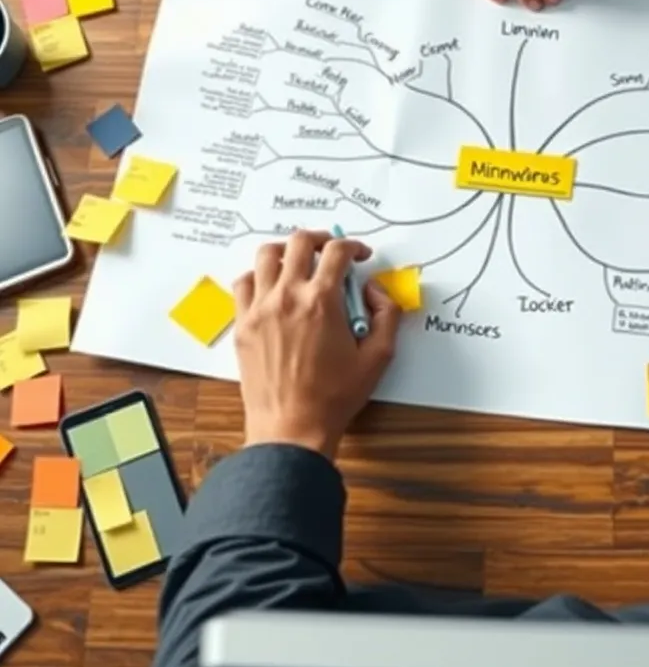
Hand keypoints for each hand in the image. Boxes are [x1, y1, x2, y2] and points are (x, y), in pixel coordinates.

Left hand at [233, 230, 400, 457]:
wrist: (292, 428)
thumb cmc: (333, 397)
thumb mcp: (378, 357)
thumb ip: (387, 315)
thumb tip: (375, 291)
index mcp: (322, 302)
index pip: (338, 251)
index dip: (354, 246)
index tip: (360, 255)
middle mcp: (288, 297)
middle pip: (300, 242)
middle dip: (321, 238)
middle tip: (330, 249)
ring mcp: (260, 309)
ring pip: (266, 255)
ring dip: (286, 250)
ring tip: (298, 260)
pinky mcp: (243, 324)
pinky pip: (244, 283)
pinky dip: (258, 275)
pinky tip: (271, 286)